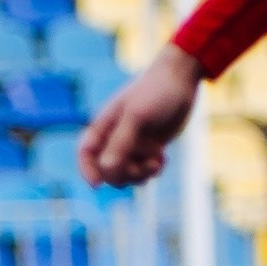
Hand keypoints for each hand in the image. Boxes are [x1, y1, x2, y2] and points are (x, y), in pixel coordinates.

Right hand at [80, 47, 201, 186]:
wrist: (181, 80)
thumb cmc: (155, 92)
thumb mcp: (137, 117)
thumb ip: (120, 143)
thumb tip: (106, 170)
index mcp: (104, 126)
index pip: (85, 154)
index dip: (87, 170)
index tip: (97, 186)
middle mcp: (115, 137)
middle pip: (107, 170)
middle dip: (124, 174)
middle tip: (144, 166)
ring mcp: (132, 143)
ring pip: (127, 173)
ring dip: (141, 174)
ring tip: (157, 162)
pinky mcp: (148, 147)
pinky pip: (143, 170)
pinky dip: (152, 170)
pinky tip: (163, 158)